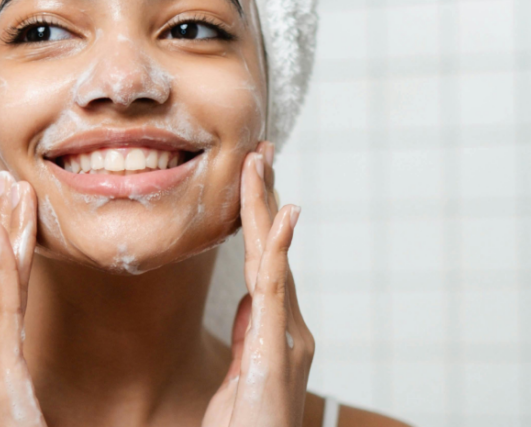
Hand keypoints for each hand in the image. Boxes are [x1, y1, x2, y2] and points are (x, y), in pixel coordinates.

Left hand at [203, 141, 312, 426]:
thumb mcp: (241, 378)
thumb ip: (249, 337)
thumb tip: (252, 303)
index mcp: (276, 332)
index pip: (265, 264)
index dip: (260, 222)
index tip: (255, 182)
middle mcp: (288, 328)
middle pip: (272, 250)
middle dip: (265, 199)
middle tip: (261, 151)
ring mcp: (287, 336)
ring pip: (272, 258)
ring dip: (266, 207)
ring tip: (260, 162)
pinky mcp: (276, 348)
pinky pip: (275, 287)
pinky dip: (279, 247)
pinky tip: (283, 213)